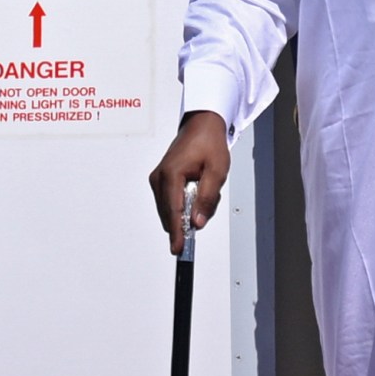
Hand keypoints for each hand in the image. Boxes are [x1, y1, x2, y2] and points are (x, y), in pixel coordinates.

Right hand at [148, 112, 230, 254]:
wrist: (201, 126)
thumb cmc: (209, 144)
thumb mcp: (217, 171)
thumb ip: (206, 198)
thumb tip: (197, 222)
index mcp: (172, 174)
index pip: (174, 211)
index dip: (177, 233)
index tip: (178, 249)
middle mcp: (160, 178)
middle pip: (170, 213)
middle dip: (188, 218)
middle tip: (206, 206)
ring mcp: (158, 179)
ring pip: (170, 210)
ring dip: (187, 209)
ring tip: (204, 189)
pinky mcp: (160, 181)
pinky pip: (171, 202)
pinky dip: (184, 203)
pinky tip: (197, 190)